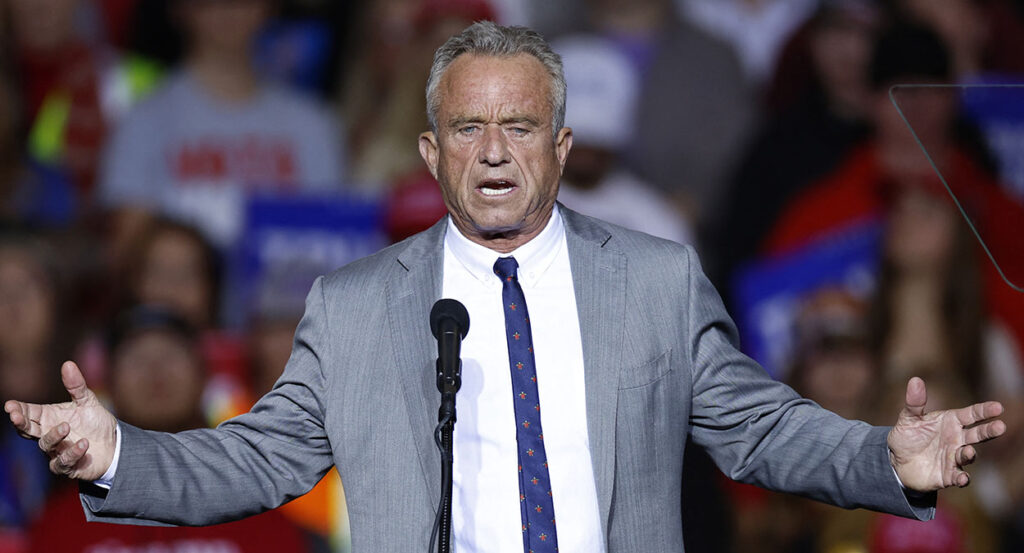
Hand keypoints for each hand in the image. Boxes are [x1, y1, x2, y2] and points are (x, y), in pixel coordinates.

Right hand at [4, 361, 117, 480]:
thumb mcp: (87, 401)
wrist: (113, 445)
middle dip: (21, 423)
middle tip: (16, 416)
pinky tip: (83, 444)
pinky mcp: (67, 466)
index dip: (18, 410)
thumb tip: (68, 363)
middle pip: (28, 429)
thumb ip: (76, 385)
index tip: (10, 406)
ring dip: (53, 435)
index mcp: (48, 417)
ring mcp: (56, 450)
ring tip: (66, 427)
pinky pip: (62, 462)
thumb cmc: (95, 422)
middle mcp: (48, 433)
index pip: (28, 413)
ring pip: (45, 444)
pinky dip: (72, 453)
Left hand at [888, 376, 1005, 491]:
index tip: (998, 407)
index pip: (972, 414)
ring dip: (970, 454)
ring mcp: (954, 457)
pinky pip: (959, 477)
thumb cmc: (908, 436)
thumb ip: (914, 402)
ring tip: (967, 451)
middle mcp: (957, 439)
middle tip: (1000, 426)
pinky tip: (963, 478)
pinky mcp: (949, 475)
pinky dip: (963, 478)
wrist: (897, 461)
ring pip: (968, 456)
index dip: (984, 411)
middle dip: (990, 431)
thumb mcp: (908, 418)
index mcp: (951, 422)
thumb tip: (915, 380)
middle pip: (978, 434)